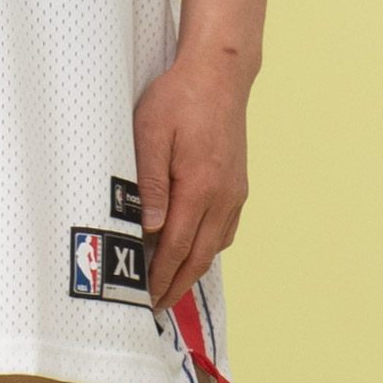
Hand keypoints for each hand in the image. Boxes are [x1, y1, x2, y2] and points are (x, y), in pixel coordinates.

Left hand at [134, 55, 250, 310]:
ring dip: (192, 271)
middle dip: (176, 286)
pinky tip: (193, 253)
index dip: (161, 278)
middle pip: (198, 256)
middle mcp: (223, 197)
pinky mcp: (237, 186)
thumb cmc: (178, 99)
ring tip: (170, 288)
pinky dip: (207, 249)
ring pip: (214, 246)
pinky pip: (224, 230)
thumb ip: (149, 183)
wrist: (219, 74)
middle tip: (156, 308)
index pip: (177, 248)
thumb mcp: (150, 134)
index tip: (145, 300)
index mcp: (199, 187)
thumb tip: (151, 228)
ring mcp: (234, 193)